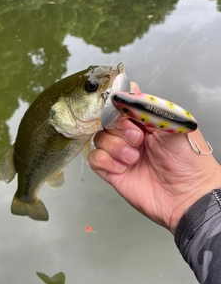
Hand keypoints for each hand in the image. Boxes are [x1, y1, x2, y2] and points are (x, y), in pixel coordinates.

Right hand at [89, 85, 220, 233]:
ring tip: (134, 158)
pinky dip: (106, 160)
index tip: (125, 114)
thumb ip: (149, 107)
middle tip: (138, 140)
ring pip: (100, 138)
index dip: (119, 107)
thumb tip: (130, 87)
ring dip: (115, 147)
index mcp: (146, 122)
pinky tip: (123, 168)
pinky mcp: (113, 172)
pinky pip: (95, 159)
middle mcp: (131, 136)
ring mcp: (121, 154)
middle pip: (107, 121)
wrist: (187, 196)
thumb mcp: (173, 125)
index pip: (122, 106)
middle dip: (120, 129)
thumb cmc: (188, 160)